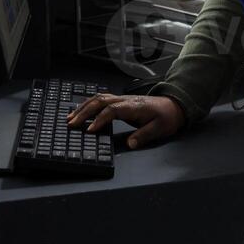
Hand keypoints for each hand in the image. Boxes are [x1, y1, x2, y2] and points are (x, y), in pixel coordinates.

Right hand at [65, 92, 185, 149]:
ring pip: (98, 98)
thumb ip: (143, 135)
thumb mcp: (159, 129)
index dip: (99, 119)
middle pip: (100, 101)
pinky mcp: (120, 101)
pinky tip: (81, 111)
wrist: (173, 106)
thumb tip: (130, 144)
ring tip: (70, 118)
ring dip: (83, 107)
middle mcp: (125, 100)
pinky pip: (101, 100)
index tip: (89, 130)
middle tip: (72, 123)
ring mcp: (122, 99)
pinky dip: (89, 104)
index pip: (112, 110)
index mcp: (134, 106)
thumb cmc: (166, 117)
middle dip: (84, 112)